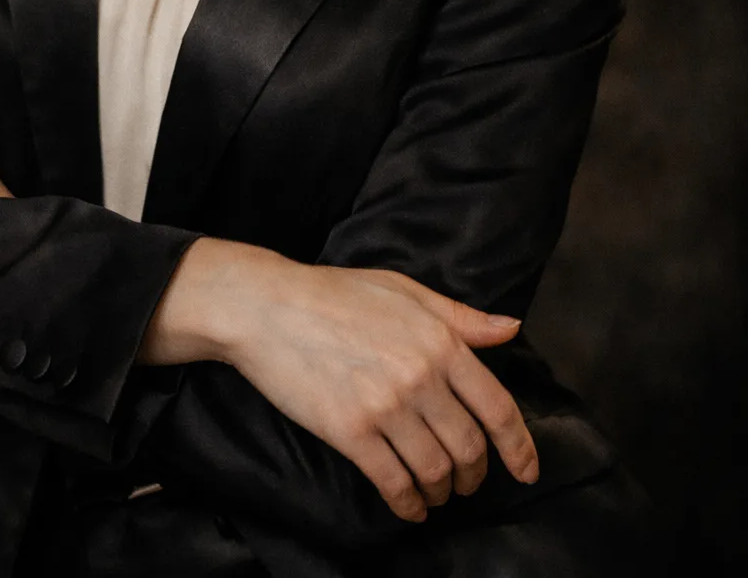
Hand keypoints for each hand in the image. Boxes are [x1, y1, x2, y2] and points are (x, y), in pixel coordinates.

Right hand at [140, 238, 536, 522]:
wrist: (269, 307)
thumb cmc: (336, 293)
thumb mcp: (404, 290)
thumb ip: (460, 316)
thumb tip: (510, 327)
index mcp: (440, 340)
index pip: (498, 407)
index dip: (519, 447)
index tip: (527, 472)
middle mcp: (421, 375)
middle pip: (470, 447)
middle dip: (475, 475)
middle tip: (467, 482)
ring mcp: (386, 405)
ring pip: (436, 471)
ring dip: (442, 492)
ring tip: (437, 493)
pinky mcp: (351, 432)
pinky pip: (395, 483)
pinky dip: (409, 504)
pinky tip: (409, 506)